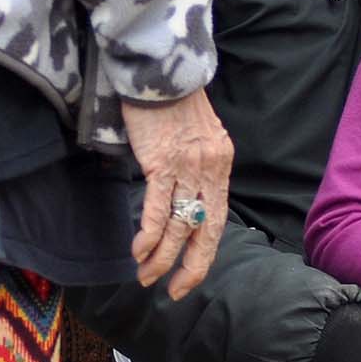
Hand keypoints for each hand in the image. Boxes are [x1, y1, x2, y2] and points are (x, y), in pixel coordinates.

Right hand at [119, 89, 232, 298]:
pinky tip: (139, 253)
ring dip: (161, 258)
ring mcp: (188, 168)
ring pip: (177, 225)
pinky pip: (157, 209)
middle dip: (189, 267)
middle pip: (204, 230)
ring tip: (145, 277)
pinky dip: (149, 236)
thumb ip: (197, 165)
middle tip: (174, 291)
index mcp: (221, 164)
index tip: (190, 277)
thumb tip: (186, 193)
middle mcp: (210, 169)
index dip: (204, 253)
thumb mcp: (198, 135)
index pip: (217, 219)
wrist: (162, 70)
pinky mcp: (162, 163)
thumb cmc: (175, 101)